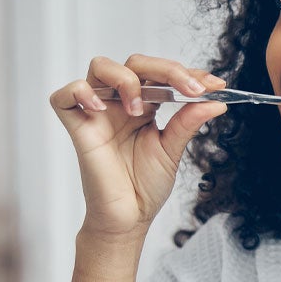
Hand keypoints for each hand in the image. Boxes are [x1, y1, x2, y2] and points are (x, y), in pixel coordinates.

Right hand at [49, 54, 226, 237]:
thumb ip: (188, 122)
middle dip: (167, 70)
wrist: (129, 218)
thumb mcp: (173, 149)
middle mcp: (120, 103)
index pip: (162, 74)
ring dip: (126, 79)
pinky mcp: (78, 128)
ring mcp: (97, 113)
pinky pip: (64, 97)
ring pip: (100, 66)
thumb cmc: (145, 186)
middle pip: (135, 62)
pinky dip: (80, 93)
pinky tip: (100, 109)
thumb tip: (216, 101)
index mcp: (144, 105)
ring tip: (140, 110)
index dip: (188, 74)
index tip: (215, 84)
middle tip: (191, 91)